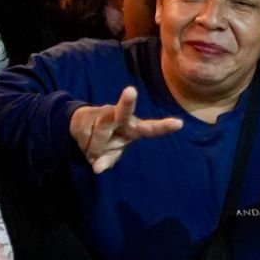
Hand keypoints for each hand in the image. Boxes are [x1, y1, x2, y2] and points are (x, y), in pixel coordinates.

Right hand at [69, 85, 183, 173]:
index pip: (151, 129)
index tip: (179, 124)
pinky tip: (85, 143)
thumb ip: (108, 160)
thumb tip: (97, 168)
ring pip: (100, 133)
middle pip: (124, 112)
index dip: (164, 127)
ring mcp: (105, 114)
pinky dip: (84, 145)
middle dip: (127, 103)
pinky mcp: (88, 114)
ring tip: (93, 150)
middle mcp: (122, 118)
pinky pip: (85, 135)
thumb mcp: (111, 153)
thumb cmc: (107, 141)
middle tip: (131, 91)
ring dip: (94, 148)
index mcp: (134, 128)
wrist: (80, 125)